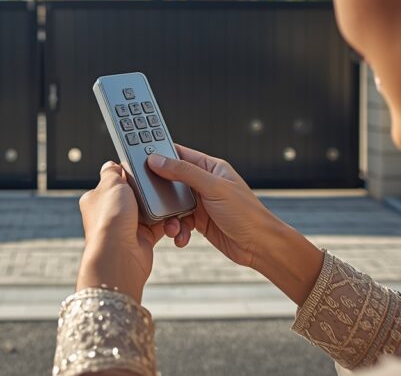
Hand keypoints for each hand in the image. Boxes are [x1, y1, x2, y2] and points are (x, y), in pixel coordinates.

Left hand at [75, 161, 166, 301]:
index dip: (128, 173)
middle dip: (147, 190)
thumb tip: (110, 165)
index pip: (114, 180)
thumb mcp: (110, 184)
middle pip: (135, 194)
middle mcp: (111, 213)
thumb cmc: (110, 219)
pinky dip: (166, 222)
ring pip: (149, 210)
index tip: (142, 168)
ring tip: (164, 203)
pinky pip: (159, 226)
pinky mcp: (142, 238)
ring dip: (158, 207)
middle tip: (158, 184)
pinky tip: (169, 218)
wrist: (120, 253)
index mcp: (97, 197)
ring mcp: (126, 226)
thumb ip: (111, 172)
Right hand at [147, 144, 324, 304]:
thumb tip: (158, 160)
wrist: (259, 246)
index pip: (180, 154)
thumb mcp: (214, 188)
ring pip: (172, 204)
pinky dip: (177, 229)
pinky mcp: (199, 221)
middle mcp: (204, 183)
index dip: (160, 154)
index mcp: (211, 168)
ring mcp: (201, 202)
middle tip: (146, 196)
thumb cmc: (246, 214)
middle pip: (172, 180)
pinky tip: (181, 236)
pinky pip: (179, 221)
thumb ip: (184, 172)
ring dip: (168, 216)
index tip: (140, 157)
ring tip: (172, 225)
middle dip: (160, 191)